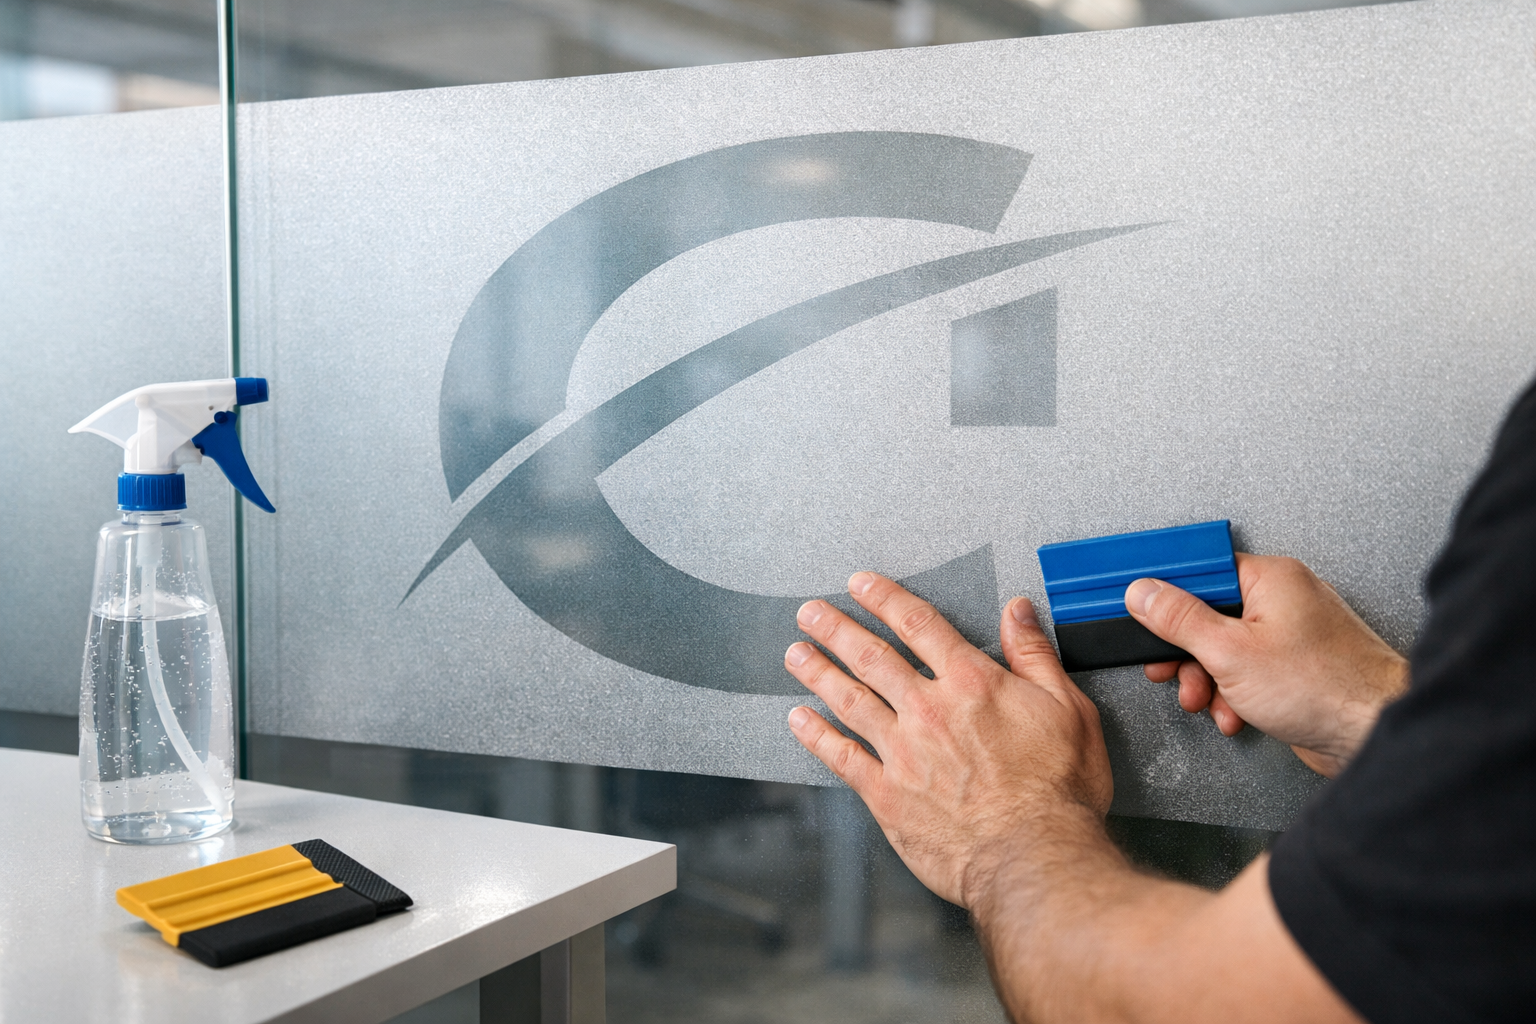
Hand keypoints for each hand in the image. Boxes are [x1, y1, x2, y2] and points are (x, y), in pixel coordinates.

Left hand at [783, 572, 1111, 907]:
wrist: (1035, 859)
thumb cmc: (1057, 794)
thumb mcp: (1070, 710)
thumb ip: (1036, 656)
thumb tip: (1017, 613)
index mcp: (972, 684)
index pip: (918, 625)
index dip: (884, 598)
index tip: (860, 585)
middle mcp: (928, 710)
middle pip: (871, 656)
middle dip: (836, 629)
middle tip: (810, 613)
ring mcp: (902, 753)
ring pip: (848, 699)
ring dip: (818, 672)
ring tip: (796, 653)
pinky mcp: (887, 795)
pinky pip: (841, 757)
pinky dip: (816, 736)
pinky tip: (800, 720)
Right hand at [1129, 554, 1407, 776]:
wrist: (1375, 732)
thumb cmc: (1326, 687)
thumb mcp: (1229, 651)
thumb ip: (1178, 619)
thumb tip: (1144, 593)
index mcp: (1269, 579)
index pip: (1201, 570)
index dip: (1167, 593)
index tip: (1142, 609)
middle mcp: (1283, 600)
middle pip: (1208, 614)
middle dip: (1187, 652)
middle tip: (1172, 667)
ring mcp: (1291, 634)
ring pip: (1224, 648)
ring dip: (1208, 680)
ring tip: (1208, 698)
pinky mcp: (1295, 668)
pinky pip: (1247, 671)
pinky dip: (1233, 693)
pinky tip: (1236, 712)